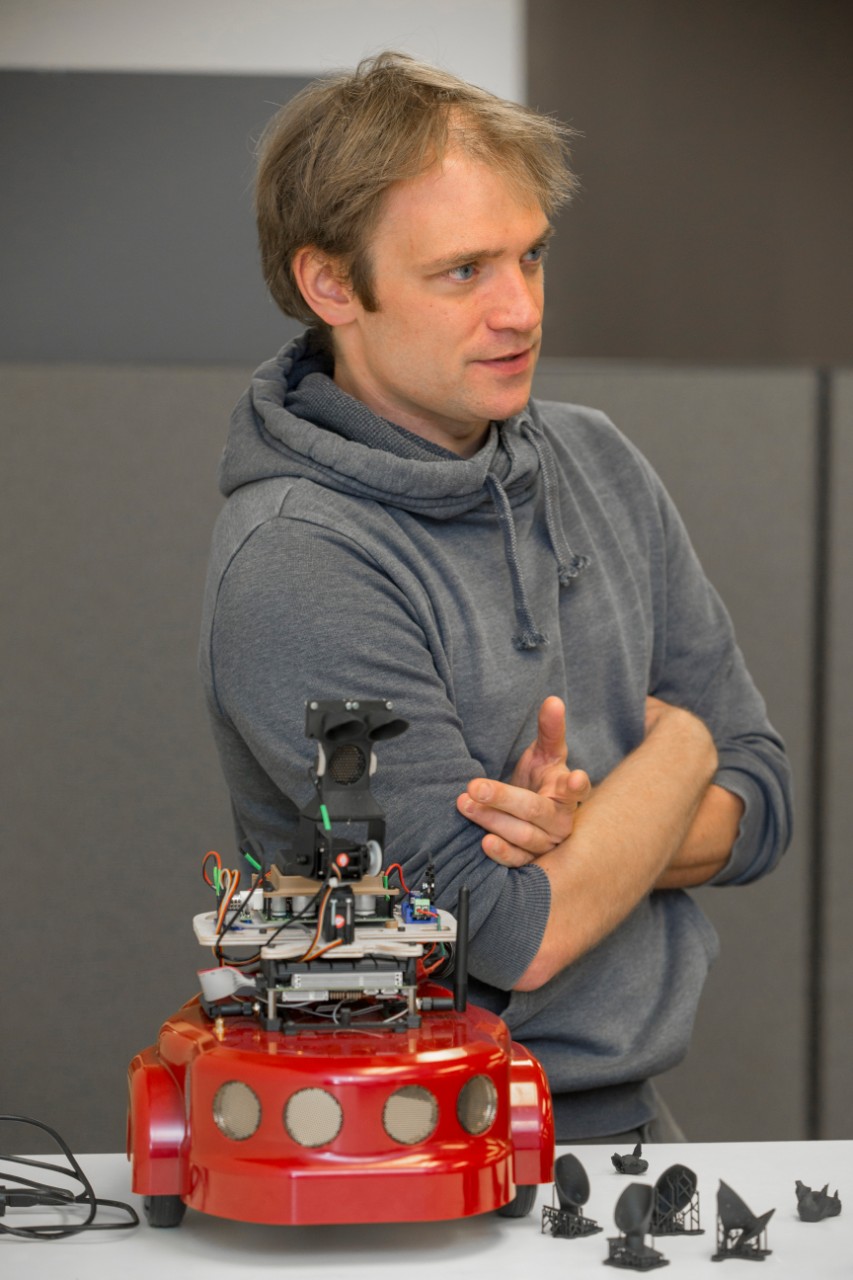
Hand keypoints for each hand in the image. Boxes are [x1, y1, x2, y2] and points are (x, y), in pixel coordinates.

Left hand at [456, 696, 590, 865]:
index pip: (577, 790)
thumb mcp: (546, 755)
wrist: (531, 816)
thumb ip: (549, 730)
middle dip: (504, 798)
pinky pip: (517, 861)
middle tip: (475, 787)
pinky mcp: (531, 862)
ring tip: (466, 805)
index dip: (576, 785)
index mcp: (567, 793)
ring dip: (492, 820)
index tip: (573, 778)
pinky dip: (501, 853)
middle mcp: (561, 821)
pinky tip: (483, 842)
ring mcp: (547, 844)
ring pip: (522, 835)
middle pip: (535, 810)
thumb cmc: (542, 781)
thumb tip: (553, 700)